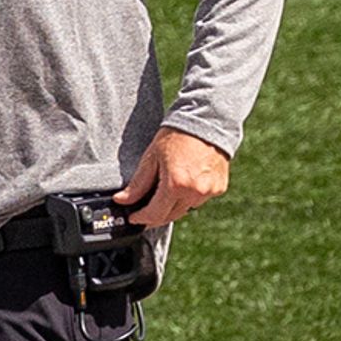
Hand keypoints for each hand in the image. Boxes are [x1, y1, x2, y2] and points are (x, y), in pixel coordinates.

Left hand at [112, 128, 230, 228]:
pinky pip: (199, 200)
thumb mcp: (152, 157)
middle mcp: (194, 192)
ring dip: (173, 205)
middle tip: (145, 210)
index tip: (134, 217)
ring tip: (166, 190)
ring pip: (185, 209)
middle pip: (170, 216)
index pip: (154, 214)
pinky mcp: (218, 188)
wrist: (207, 121)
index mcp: (176, 185)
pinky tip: (185, 182)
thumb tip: (122, 200)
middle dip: (155, 215)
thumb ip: (138, 183)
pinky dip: (189, 196)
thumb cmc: (178, 136)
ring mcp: (208, 192)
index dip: (141, 218)